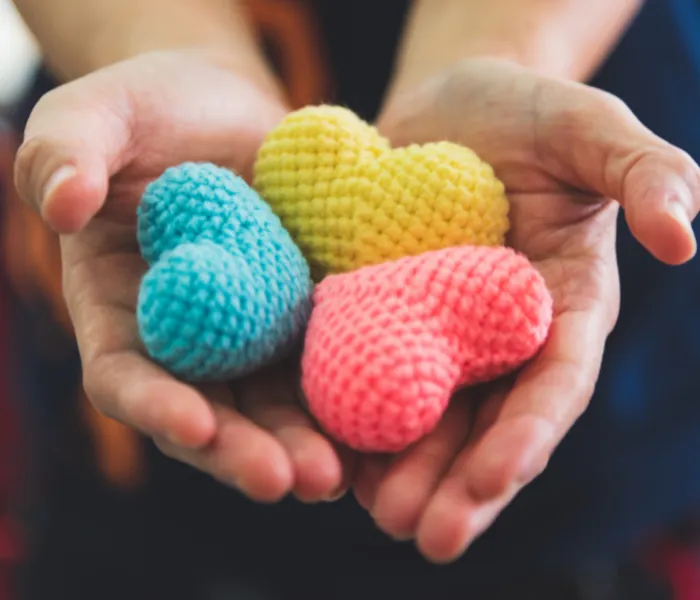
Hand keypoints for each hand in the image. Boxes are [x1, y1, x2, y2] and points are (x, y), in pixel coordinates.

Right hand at [14, 50, 352, 502]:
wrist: (227, 109)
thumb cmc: (148, 110)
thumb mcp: (96, 115)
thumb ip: (66, 153)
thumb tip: (63, 203)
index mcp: (123, 310)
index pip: (126, 377)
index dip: (155, 407)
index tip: (195, 426)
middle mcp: (190, 339)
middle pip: (213, 413)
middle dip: (245, 452)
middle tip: (291, 482)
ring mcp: (253, 334)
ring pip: (275, 407)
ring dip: (306, 445)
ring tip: (341, 477)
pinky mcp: (305, 315)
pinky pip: (326, 365)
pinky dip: (350, 399)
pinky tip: (385, 428)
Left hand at [354, 58, 699, 560]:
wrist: (446, 109)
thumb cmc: (526, 114)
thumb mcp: (587, 126)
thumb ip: (644, 172)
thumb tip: (685, 238)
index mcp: (556, 306)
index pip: (553, 382)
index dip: (530, 432)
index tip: (497, 478)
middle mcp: (496, 336)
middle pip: (484, 421)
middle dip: (460, 484)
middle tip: (426, 538)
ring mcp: (434, 331)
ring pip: (422, 415)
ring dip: (400, 471)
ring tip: (374, 515)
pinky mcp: (378, 314)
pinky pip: (364, 373)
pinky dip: (350, 417)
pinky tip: (328, 456)